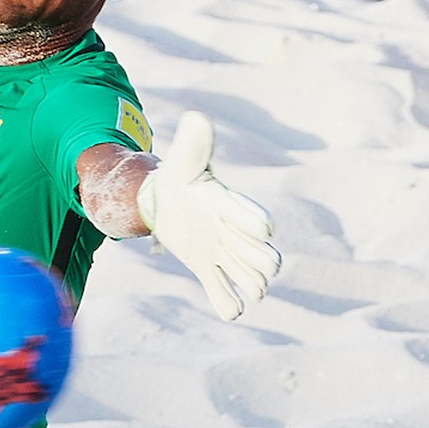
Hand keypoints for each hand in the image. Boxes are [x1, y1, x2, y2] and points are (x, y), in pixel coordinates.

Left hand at [136, 111, 280, 320]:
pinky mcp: (206, 267)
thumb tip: (197, 117)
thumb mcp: (183, 161)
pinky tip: (231, 310)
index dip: (256, 223)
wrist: (164, 199)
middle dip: (262, 263)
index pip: (250, 216)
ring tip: (251, 292)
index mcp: (228, 205)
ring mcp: (221, 252)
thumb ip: (194, 144)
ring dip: (251, 285)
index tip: (264, 229)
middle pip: (259, 254)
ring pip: (247, 276)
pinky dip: (228, 303)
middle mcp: (232, 232)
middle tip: (260, 272)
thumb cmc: (179, 177)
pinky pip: (221, 291)